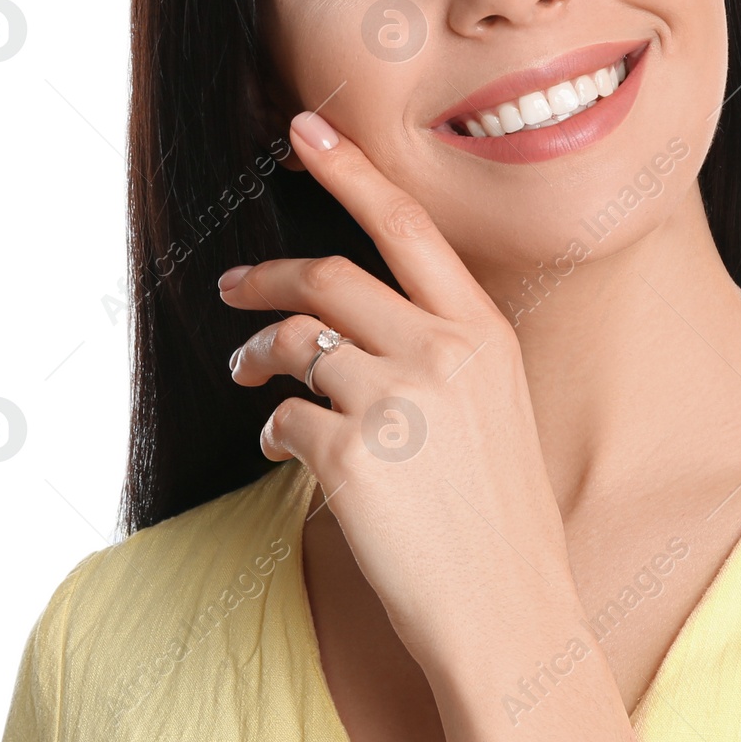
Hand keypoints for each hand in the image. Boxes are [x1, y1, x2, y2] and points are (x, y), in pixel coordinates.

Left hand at [220, 111, 579, 676]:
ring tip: (247, 375)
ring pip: (293, 346)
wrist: (508, 609)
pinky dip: (271, 430)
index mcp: (484, 332)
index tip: (306, 132)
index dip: (351, 171)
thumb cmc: (500, 514)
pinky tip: (281, 450)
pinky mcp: (350, 457)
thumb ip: (440, 351)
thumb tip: (351, 323)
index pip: (408, 227)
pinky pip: (283, 421)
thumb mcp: (497, 408)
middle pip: (328, 279)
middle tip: (232, 288)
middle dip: (265, 278)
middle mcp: (442, 352)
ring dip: (257, 356)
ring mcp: (396, 402)